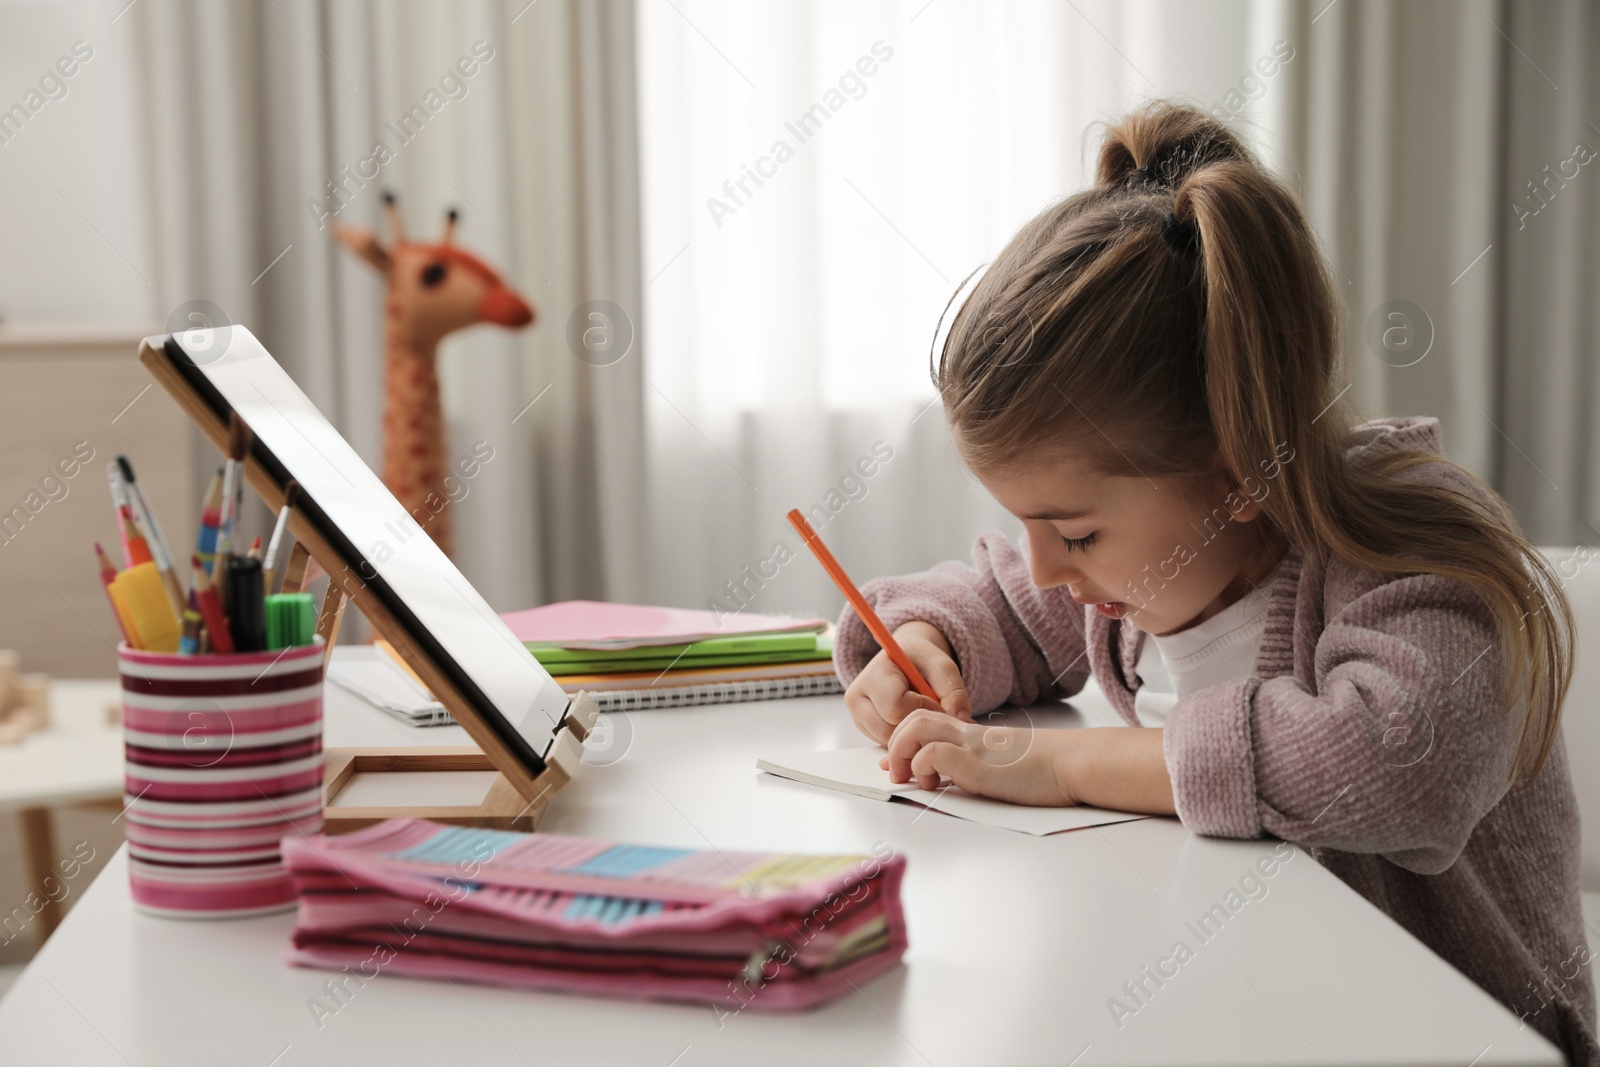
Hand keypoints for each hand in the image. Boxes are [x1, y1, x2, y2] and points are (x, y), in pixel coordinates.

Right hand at [843, 620, 973, 744]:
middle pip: (889, 729)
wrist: (904, 659)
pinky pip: (886, 744)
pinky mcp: (864, 729)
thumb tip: (962, 721)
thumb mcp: (942, 667)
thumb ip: (954, 692)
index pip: (895, 707)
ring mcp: (858, 716)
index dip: (922, 710)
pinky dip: (904, 739)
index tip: (936, 702)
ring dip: (911, 735)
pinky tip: (912, 722)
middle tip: (931, 711)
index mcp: (873, 674)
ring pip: (888, 741)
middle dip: (916, 726)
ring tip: (922, 715)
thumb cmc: (920, 660)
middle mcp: (857, 697)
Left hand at [880, 709, 1074, 805]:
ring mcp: (971, 748)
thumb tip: (951, 777)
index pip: (925, 723)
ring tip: (911, 779)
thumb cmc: (1045, 770)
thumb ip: (977, 766)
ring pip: (916, 728)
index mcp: (973, 735)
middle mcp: (967, 736)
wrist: (1073, 764)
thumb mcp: (1002, 764)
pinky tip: (933, 784)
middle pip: (913, 720)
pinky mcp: (977, 766)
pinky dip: (923, 766)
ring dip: (902, 753)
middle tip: (898, 775)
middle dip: (895, 746)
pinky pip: (935, 753)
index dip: (902, 741)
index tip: (893, 763)